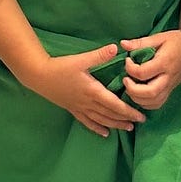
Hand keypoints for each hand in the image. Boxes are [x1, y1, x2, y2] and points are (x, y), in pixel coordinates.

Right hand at [27, 45, 144, 137]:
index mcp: (93, 91)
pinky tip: (105, 133)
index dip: (129, 111)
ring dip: (115, 125)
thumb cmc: (60, 67)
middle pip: (110, 115)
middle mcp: (88, 103)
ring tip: (128, 128)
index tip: (141, 115)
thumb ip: (99, 55)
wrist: (39, 76)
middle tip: (140, 122)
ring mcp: (80, 108)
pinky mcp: (73, 109)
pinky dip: (97, 128)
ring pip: (101, 120)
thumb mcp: (81, 59)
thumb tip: (116, 48)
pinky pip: (87, 122)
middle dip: (126, 119)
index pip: (115, 105)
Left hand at [120, 29, 180, 111]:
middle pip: (150, 93)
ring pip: (153, 102)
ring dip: (137, 98)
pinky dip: (145, 103)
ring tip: (130, 86)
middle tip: (125, 79)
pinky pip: (157, 104)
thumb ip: (140, 43)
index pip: (143, 73)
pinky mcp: (170, 91)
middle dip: (132, 89)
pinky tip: (138, 93)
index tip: (127, 60)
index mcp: (165, 62)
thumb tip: (122, 44)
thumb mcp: (158, 37)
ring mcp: (170, 87)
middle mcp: (168, 78)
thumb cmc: (175, 41)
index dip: (130, 68)